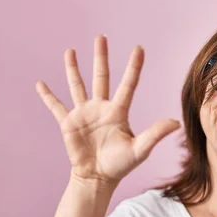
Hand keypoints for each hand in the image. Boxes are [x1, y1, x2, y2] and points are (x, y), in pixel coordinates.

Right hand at [36, 35, 180, 184]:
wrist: (97, 178)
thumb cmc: (120, 165)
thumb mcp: (140, 150)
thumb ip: (155, 134)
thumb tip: (176, 123)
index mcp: (118, 111)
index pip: (128, 84)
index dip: (134, 67)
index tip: (139, 48)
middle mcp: (101, 108)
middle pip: (101, 76)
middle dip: (101, 57)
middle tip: (101, 37)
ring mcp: (84, 114)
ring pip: (78, 85)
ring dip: (73, 69)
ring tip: (70, 51)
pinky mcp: (68, 123)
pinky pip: (56, 106)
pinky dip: (48, 96)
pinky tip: (40, 84)